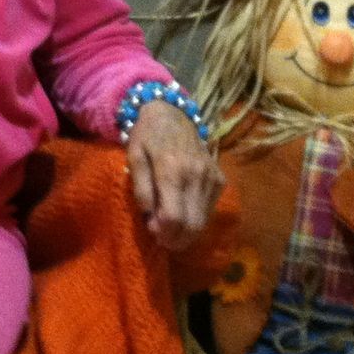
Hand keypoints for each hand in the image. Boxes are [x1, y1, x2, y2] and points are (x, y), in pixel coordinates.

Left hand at [125, 101, 221, 250]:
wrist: (172, 113)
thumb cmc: (147, 136)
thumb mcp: (134, 157)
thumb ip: (141, 189)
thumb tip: (150, 218)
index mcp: (172, 169)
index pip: (173, 217)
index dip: (162, 232)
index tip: (152, 230)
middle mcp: (196, 175)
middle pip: (192, 225)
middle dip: (176, 239)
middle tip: (161, 238)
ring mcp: (211, 177)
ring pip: (203, 221)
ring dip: (187, 233)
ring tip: (170, 228)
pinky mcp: (220, 179)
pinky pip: (210, 209)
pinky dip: (197, 218)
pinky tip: (183, 212)